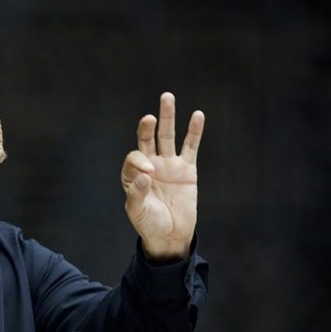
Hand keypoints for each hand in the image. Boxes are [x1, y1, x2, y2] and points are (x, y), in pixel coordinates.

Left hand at [121, 92, 204, 260]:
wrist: (170, 235)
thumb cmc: (149, 223)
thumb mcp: (138, 211)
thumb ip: (138, 193)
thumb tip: (146, 175)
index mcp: (133, 175)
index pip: (134, 158)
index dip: (140, 162)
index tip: (149, 174)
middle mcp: (150, 165)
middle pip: (147, 138)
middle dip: (147, 126)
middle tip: (149, 117)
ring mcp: (169, 165)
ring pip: (167, 136)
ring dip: (168, 117)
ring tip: (167, 97)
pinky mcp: (187, 169)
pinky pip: (190, 147)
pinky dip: (194, 131)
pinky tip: (197, 115)